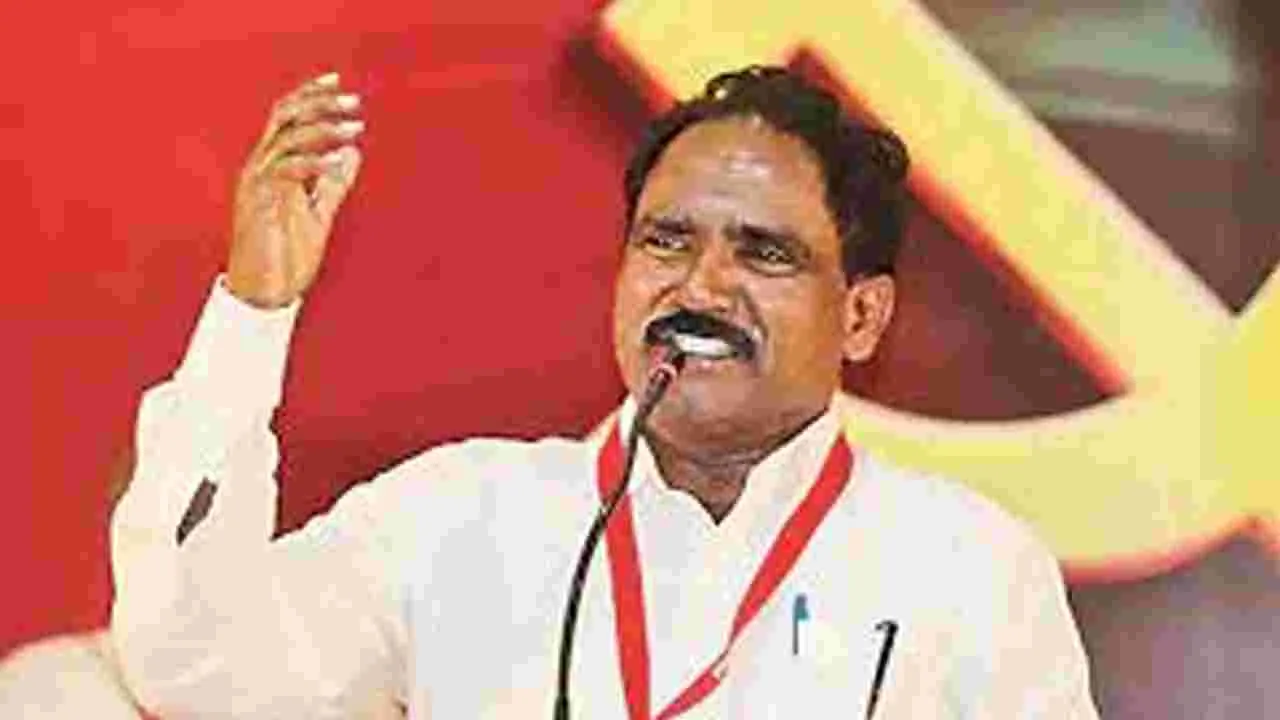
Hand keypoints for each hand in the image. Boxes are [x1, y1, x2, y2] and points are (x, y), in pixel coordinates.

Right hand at [225, 72, 364, 307]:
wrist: (265, 294)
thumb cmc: (286, 256)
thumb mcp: (318, 214)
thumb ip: (333, 183)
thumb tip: (354, 152)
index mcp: (273, 166)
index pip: (286, 116)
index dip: (310, 95)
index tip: (338, 81)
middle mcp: (260, 167)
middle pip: (284, 116)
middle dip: (319, 103)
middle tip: (355, 103)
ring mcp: (256, 183)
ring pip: (286, 137)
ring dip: (323, 130)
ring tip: (354, 129)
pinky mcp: (258, 201)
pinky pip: (284, 169)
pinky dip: (314, 162)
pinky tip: (339, 161)